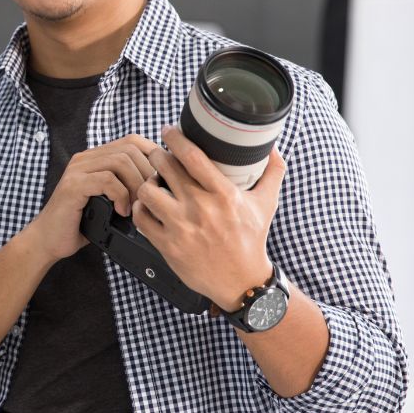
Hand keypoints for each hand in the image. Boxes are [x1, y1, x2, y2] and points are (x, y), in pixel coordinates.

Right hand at [25, 134, 158, 260]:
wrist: (49, 240)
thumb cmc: (82, 223)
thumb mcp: (110, 201)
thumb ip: (127, 186)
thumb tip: (161, 184)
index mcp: (96, 157)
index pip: (132, 140)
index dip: (152, 155)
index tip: (162, 179)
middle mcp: (86, 158)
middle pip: (129, 148)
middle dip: (147, 173)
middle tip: (152, 197)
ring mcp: (78, 169)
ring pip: (120, 161)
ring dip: (136, 185)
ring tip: (137, 206)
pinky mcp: (73, 185)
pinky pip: (107, 180)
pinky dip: (121, 196)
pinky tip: (121, 212)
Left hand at [129, 125, 284, 311]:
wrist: (242, 282)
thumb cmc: (252, 240)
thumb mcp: (267, 204)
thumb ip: (272, 173)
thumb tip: (272, 149)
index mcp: (224, 194)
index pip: (193, 156)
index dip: (175, 137)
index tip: (169, 130)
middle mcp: (201, 209)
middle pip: (165, 167)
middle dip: (158, 155)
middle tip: (159, 156)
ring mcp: (182, 228)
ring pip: (147, 190)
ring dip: (147, 181)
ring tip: (154, 182)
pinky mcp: (168, 245)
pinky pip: (142, 217)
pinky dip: (140, 208)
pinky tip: (149, 205)